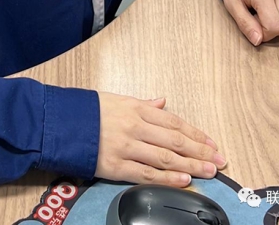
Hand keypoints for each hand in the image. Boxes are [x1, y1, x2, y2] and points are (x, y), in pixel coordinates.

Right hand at [95, 92, 225, 186]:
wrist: (59, 123)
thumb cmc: (87, 110)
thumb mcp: (116, 99)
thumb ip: (143, 104)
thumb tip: (163, 102)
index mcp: (136, 108)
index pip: (174, 122)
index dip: (195, 134)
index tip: (211, 143)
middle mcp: (135, 126)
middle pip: (175, 140)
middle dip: (200, 151)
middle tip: (219, 160)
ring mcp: (127, 147)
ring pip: (166, 158)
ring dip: (191, 165)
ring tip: (209, 171)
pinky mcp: (116, 166)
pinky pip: (147, 174)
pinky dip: (168, 178)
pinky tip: (184, 180)